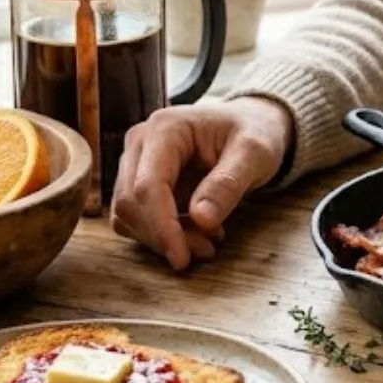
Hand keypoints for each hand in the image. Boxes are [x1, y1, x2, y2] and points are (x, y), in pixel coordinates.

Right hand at [110, 96, 293, 270]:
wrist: (248, 124)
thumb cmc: (252, 132)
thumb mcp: (254, 153)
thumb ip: (228, 183)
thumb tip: (202, 218)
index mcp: (166, 128)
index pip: (147, 185)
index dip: (161, 227)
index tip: (182, 258)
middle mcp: (141, 142)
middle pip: (130, 203)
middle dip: (165, 236)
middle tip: (207, 250)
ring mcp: (135, 161)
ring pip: (128, 215)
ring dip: (162, 238)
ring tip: (207, 240)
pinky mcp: (137, 181)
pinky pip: (135, 218)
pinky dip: (160, 234)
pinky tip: (195, 232)